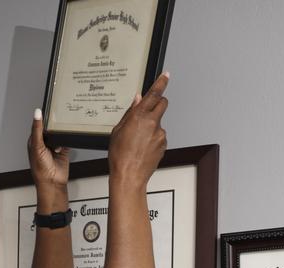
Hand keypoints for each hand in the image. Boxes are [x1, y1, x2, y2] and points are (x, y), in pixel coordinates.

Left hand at [28, 109, 69, 191]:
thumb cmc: (40, 168)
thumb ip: (37, 129)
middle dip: (54, 127)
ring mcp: (54, 147)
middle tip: (58, 120)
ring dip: (61, 135)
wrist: (52, 182)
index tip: (48, 110)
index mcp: (34, 141)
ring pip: (59, 135)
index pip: (38, 125)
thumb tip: (36, 114)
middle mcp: (44, 144)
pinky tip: (65, 142)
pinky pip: (67, 142)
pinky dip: (68, 141)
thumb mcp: (37, 145)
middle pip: (50, 129)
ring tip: (60, 136)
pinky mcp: (63, 151)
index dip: (42, 118)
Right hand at [108, 72, 168, 188]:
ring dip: (151, 126)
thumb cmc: (120, 156)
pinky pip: (159, 136)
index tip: (166, 75)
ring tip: (137, 140)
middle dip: (157, 103)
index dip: (161, 83)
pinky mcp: (163, 144)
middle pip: (162, 104)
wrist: (129, 176)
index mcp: (139, 116)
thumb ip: (130, 113)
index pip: (154, 94)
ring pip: (158, 122)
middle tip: (148, 110)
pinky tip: (142, 147)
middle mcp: (153, 123)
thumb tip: (137, 100)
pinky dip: (153, 138)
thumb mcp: (117, 130)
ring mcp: (160, 134)